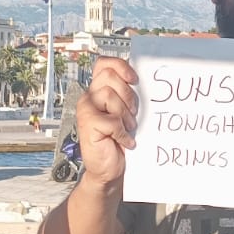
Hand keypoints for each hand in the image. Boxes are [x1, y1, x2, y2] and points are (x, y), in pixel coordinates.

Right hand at [76, 58, 138, 185]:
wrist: (110, 170)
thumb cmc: (119, 141)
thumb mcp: (126, 113)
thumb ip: (128, 96)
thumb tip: (147, 80)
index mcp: (99, 90)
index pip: (104, 64)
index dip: (120, 66)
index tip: (135, 80)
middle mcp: (90, 97)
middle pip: (109, 76)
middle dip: (128, 95)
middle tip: (133, 114)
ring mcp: (86, 110)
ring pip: (110, 95)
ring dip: (125, 115)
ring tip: (127, 129)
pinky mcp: (88, 124)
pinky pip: (112, 121)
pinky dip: (122, 134)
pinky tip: (124, 141)